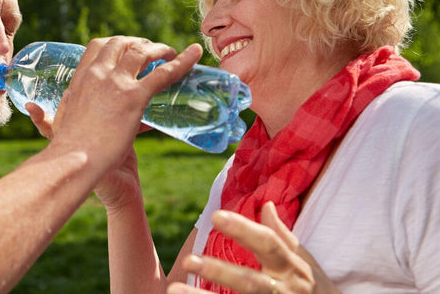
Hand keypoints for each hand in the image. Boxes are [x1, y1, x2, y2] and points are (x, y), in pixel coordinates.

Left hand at [167, 202, 339, 293]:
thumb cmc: (315, 289)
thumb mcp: (306, 262)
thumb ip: (283, 236)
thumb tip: (266, 205)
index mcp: (291, 267)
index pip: (268, 244)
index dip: (243, 229)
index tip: (215, 216)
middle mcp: (283, 290)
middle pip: (250, 282)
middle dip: (219, 271)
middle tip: (188, 260)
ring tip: (173, 290)